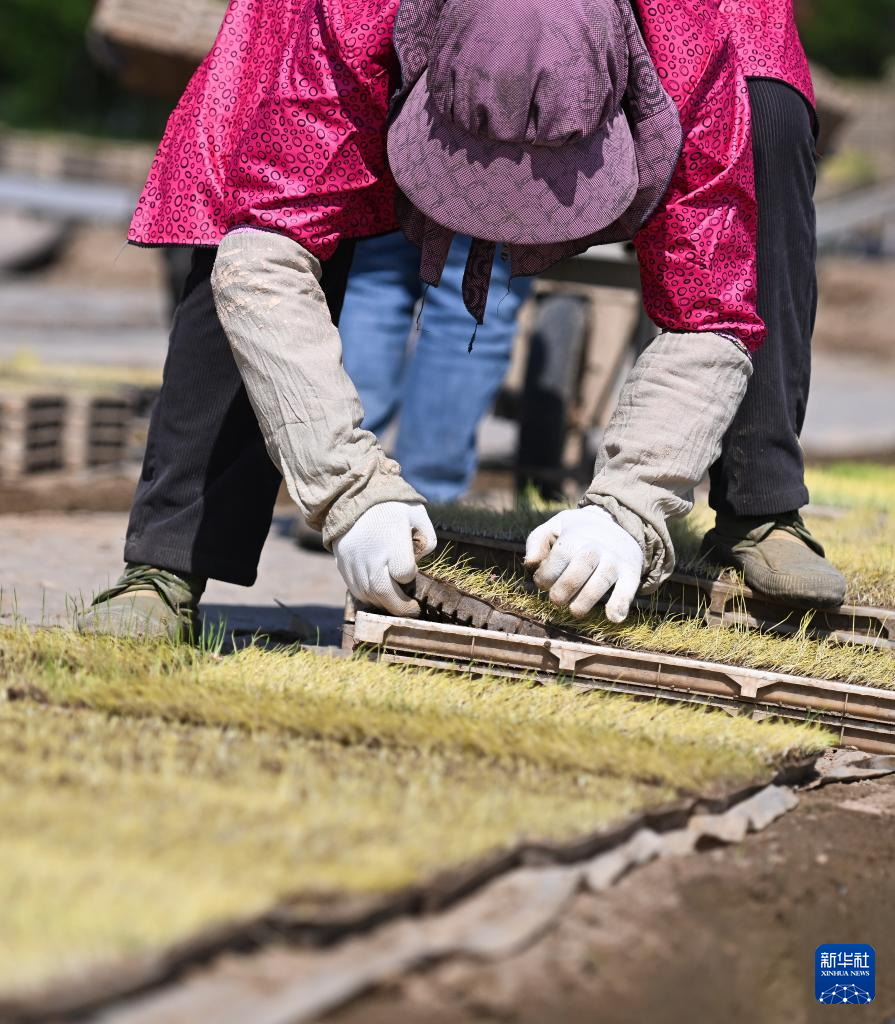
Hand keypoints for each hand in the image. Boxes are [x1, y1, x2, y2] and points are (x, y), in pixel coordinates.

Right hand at [333, 502, 436, 616]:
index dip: (409, 575)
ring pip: (368, 595)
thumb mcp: (417, 514)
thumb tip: (420, 561)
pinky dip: (368, 596)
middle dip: (400, 607)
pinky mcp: (342, 564)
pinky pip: (355, 589)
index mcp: (392, 540)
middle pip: (384, 592)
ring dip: (384, 603)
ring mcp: (354, 561)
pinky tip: (378, 593)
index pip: (404, 573)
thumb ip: (427, 539)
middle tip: (411, 610)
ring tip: (395, 601)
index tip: (410, 570)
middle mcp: (371, 554)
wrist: (353, 495)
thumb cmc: (391, 505)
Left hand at [524, 506, 642, 621]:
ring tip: (575, 611)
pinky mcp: (631, 572)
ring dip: (584, 603)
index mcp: (575, 538)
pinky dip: (620, 604)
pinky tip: (613, 617)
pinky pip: (627, 589)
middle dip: (561, 592)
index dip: (545, 577)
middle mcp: (595, 549)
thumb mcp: (555, 526)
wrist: (618, 523)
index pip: (557, 560)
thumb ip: (536, 541)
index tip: (544, 583)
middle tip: (557, 599)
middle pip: (576, 574)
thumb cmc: (578, 531)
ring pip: (599, 584)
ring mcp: (614, 561)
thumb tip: (530, 563)